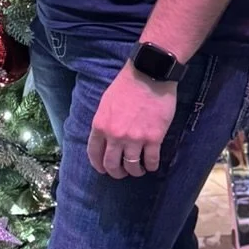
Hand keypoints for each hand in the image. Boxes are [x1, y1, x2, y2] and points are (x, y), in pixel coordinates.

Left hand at [88, 62, 177, 178]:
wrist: (149, 74)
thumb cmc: (126, 85)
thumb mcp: (105, 103)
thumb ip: (104, 123)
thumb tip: (105, 138)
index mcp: (100, 126)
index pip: (94, 153)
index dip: (98, 165)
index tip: (103, 170)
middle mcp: (115, 136)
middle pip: (112, 165)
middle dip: (116, 173)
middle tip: (122, 173)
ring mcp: (134, 138)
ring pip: (132, 166)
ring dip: (135, 171)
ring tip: (138, 169)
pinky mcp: (154, 138)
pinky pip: (151, 161)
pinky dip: (151, 166)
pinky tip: (151, 164)